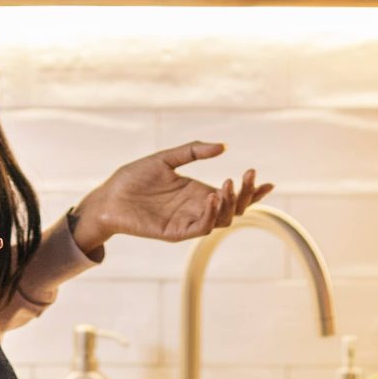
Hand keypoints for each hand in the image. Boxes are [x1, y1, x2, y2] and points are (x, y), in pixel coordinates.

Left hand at [70, 144, 272, 254]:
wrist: (108, 196)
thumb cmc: (133, 178)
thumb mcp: (167, 158)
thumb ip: (194, 151)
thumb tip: (223, 146)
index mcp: (198, 192)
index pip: (233, 195)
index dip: (252, 192)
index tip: (269, 182)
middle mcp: (197, 208)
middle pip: (233, 208)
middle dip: (246, 194)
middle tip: (248, 175)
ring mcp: (187, 221)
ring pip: (221, 219)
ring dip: (229, 203)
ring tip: (227, 184)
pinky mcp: (175, 232)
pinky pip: (200, 227)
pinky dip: (210, 214)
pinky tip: (211, 196)